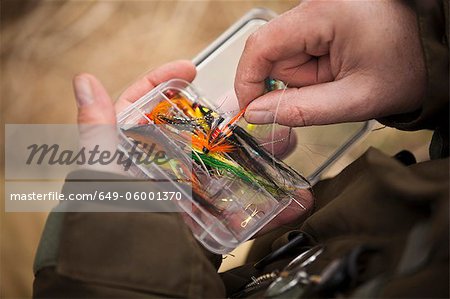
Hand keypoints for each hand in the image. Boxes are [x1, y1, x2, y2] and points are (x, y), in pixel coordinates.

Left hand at [73, 60, 312, 234]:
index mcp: (135, 152)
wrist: (137, 271)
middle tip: (254, 109)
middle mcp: (162, 168)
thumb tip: (84, 81)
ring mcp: (187, 192)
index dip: (163, 83)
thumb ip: (98, 130)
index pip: (144, 107)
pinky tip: (291, 197)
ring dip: (259, 156)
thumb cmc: (113, 219)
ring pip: (226, 165)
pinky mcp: (206, 219)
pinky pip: (239, 206)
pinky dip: (267, 203)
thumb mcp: (105, 171)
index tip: (189, 70)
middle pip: (198, 133)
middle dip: (230, 121)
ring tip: (285, 144)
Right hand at [235, 0, 425, 126]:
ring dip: (303, 77)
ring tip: (339, 78)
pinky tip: (335, 70)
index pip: (261, 45)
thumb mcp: (353, 99)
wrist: (431, 53)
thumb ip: (300, 110)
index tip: (249, 111)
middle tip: (326, 91)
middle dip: (290, 82)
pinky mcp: (319, 19)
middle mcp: (316, 5)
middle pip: (272, 52)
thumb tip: (255, 113)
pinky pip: (297, 50)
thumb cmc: (405, 69)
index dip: (247, 80)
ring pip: (284, 54)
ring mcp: (317, 11)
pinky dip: (310, 69)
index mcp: (325, 15)